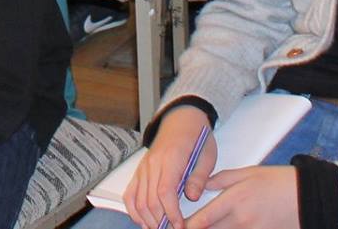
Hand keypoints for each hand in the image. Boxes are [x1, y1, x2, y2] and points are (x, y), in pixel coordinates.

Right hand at [123, 104, 215, 228]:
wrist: (181, 119)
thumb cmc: (196, 137)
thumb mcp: (207, 155)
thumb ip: (199, 177)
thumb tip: (192, 197)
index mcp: (171, 158)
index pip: (165, 191)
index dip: (171, 213)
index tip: (180, 226)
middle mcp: (153, 164)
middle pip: (150, 200)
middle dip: (160, 221)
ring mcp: (143, 167)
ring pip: (138, 200)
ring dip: (147, 219)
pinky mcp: (140, 171)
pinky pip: (130, 194)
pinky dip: (134, 210)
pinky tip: (143, 221)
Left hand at [189, 164, 297, 228]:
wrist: (307, 197)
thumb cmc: (277, 181)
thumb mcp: (248, 173)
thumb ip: (221, 179)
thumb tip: (199, 184)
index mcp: (234, 200)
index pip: (203, 220)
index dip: (186, 226)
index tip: (176, 226)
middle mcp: (241, 220)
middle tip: (182, 228)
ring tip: (202, 227)